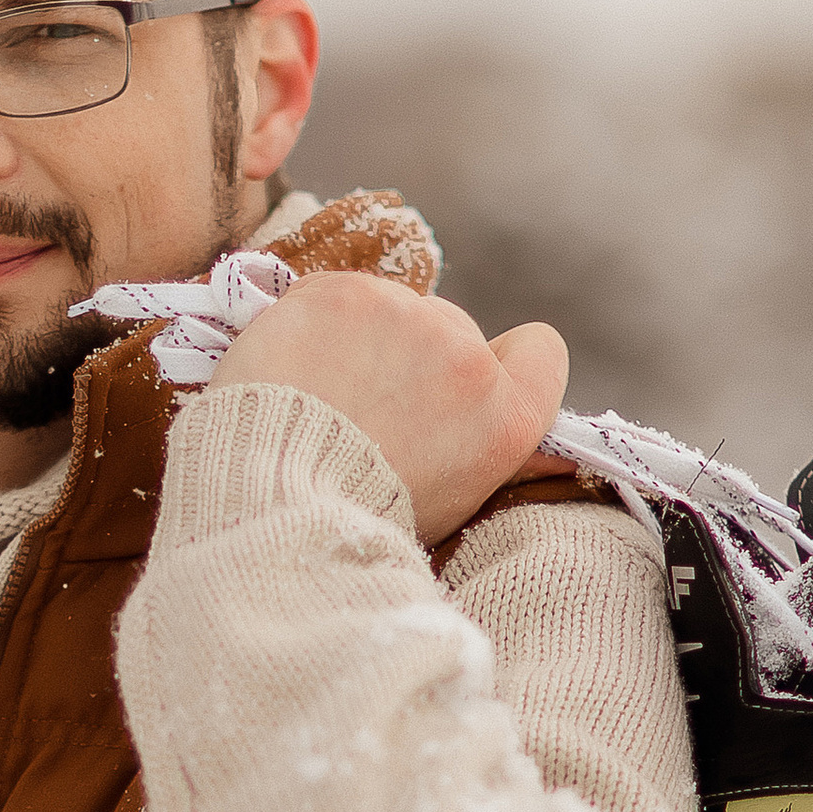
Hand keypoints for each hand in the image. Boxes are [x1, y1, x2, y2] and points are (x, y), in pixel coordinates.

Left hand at [204, 272, 570, 544]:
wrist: (271, 500)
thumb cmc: (356, 519)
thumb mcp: (449, 507)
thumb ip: (490, 456)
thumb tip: (541, 451)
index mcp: (506, 417)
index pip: (541, 352)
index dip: (505, 364)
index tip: (461, 388)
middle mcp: (467, 358)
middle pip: (452, 332)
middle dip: (416, 362)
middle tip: (365, 416)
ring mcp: (405, 316)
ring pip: (391, 311)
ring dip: (364, 340)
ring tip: (321, 399)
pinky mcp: (343, 292)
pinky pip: (336, 297)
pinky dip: (315, 324)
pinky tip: (294, 371)